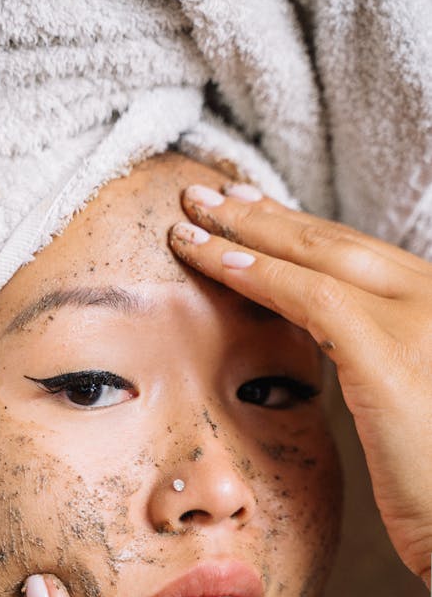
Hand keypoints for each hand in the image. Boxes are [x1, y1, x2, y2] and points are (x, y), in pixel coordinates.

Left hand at [169, 180, 431, 584]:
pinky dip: (258, 276)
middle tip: (203, 194)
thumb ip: (374, 359)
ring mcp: (418, 320)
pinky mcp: (392, 353)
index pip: (353, 253)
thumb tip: (327, 340)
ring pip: (316, 257)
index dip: (292, 228)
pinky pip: (311, 298)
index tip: (242, 210)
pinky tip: (214, 261)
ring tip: (188, 216)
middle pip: (332, 242)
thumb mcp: (408, 402)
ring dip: (243, 234)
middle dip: (260, 216)